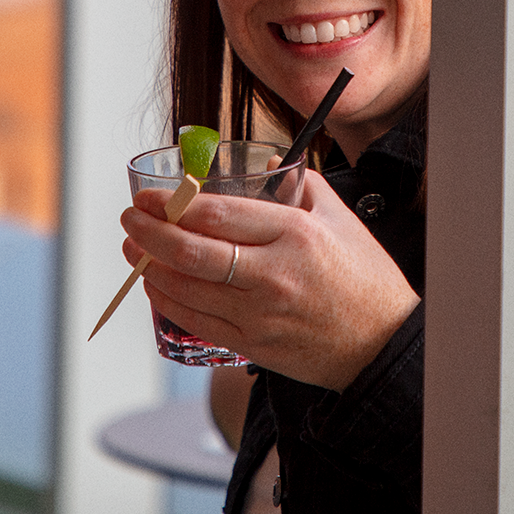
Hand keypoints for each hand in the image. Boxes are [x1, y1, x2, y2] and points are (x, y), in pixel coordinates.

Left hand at [120, 171, 418, 390]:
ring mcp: (260, 314)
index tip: (149, 195)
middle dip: (149, 232)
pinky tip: (157, 284)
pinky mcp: (253, 345)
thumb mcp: (340, 218)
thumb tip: (260, 168)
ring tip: (135, 248)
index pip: (217, 215)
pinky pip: (196, 321)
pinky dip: (168, 301)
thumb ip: (299, 185)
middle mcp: (274, 274)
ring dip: (150, 266)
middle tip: (131, 219)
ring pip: (187, 288)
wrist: (383, 344)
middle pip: (191, 251)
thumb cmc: (365, 278)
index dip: (172, 203)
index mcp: (295, 234)